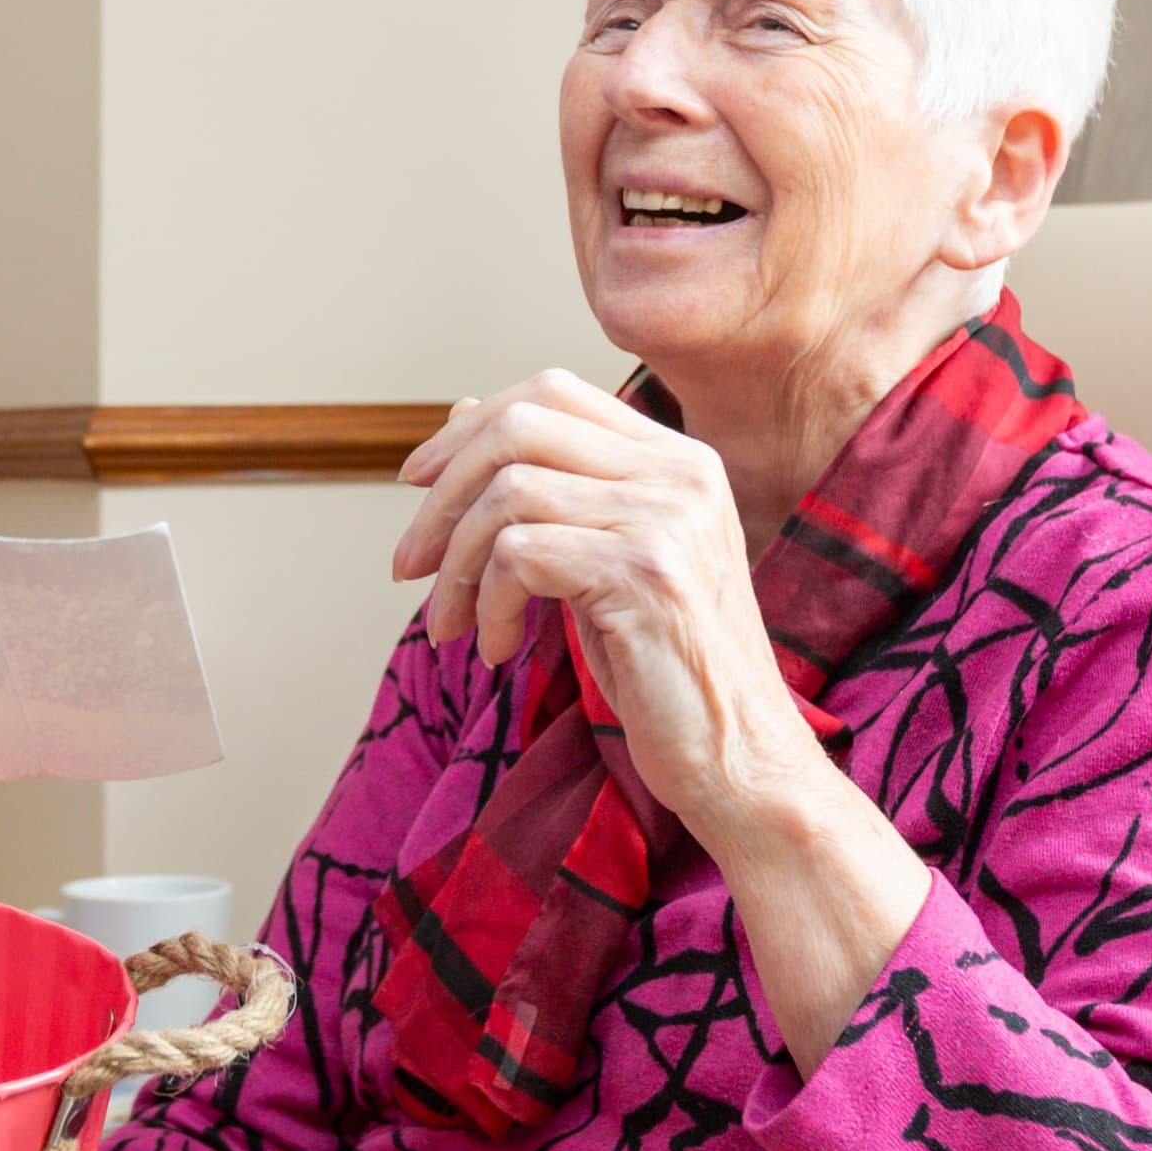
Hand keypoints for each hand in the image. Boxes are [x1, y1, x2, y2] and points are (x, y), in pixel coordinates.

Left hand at [393, 371, 824, 831]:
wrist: (741, 759)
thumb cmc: (667, 669)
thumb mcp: (607, 560)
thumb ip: (555, 489)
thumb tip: (463, 413)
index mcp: (678, 459)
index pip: (552, 391)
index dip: (468, 428)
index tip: (415, 483)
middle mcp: (680, 473)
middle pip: (521, 425)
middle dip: (443, 493)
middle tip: (410, 564)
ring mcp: (667, 518)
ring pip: (509, 493)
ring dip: (456, 566)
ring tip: (453, 625)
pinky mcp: (645, 573)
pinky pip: (519, 555)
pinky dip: (487, 604)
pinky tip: (497, 649)